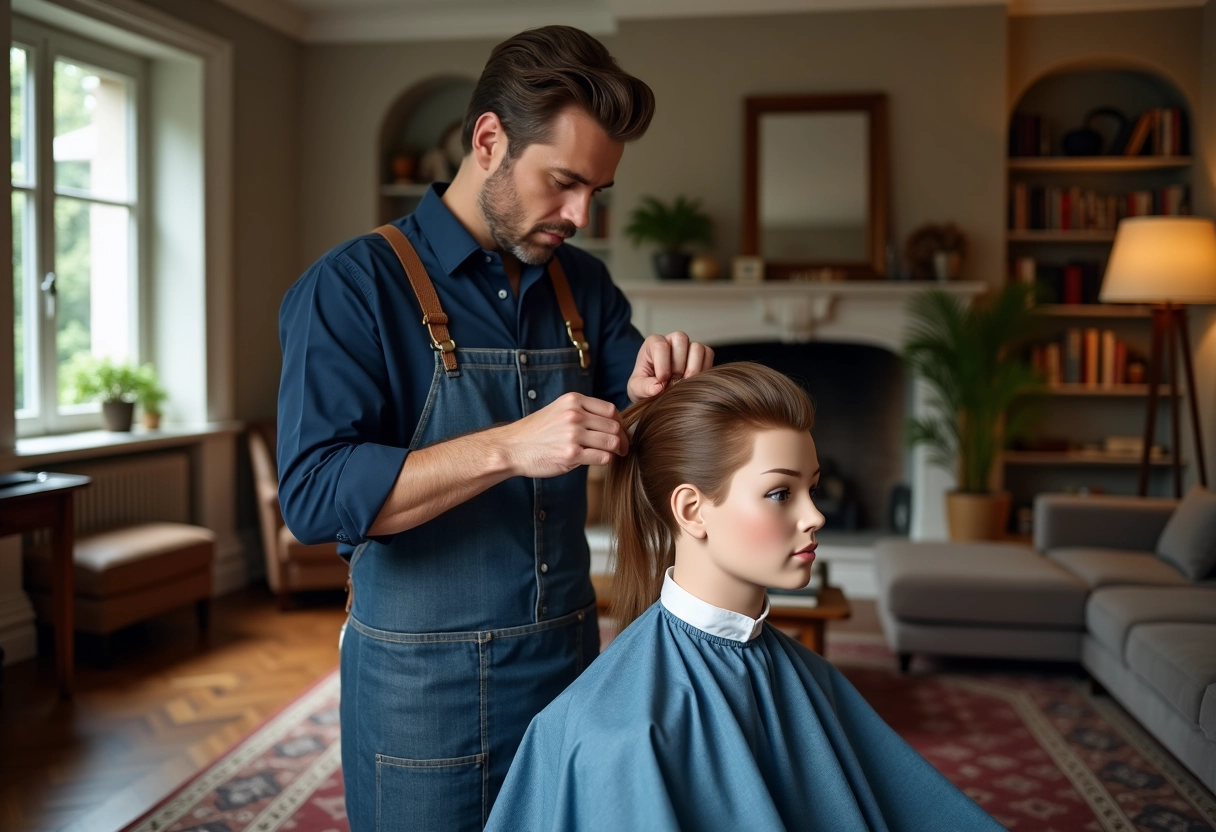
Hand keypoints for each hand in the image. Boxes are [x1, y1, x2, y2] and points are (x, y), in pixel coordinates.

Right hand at [495, 392, 628, 477]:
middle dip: (622, 439)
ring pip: (612, 442)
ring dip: (617, 451)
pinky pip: (602, 457)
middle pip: (614, 426)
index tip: (619, 432)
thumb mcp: (558, 410)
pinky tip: (600, 461)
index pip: (610, 410)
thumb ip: (582, 412)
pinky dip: (606, 461)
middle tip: (623, 448)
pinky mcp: (571, 454)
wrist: (512, 448)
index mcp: (573, 400)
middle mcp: (575, 415)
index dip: (619, 423)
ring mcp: (573, 435)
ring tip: (615, 455)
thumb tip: (611, 422)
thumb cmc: (536, 432)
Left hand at [627, 332, 714, 401]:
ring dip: (693, 368)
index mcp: (653, 344)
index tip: (662, 381)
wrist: (658, 393)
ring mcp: (688, 347)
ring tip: (685, 383)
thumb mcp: (637, 389)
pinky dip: (704, 369)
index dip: (663, 366)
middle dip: (678, 365)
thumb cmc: (646, 387)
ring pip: (697, 347)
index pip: (661, 345)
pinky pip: (709, 354)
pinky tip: (694, 381)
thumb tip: (657, 388)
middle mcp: (672, 341)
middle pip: (680, 339)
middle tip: (674, 381)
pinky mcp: (701, 355)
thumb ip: (643, 388)